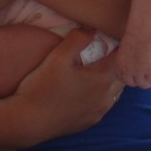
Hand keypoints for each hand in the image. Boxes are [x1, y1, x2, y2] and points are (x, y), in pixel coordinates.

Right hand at [10, 29, 123, 144]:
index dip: (120, 45)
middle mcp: (107, 97)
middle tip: (107, 49)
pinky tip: (89, 89)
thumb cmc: (42, 87)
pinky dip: (103, 93)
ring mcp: (99, 112)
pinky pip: (105, 104)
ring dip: (111, 78)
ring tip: (99, 67)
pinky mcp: (90, 122)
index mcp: (103, 78)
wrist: (28, 122)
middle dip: (118, 61)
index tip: (114, 36)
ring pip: (115, 91)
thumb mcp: (57, 57)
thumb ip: (77, 39)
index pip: (123, 57)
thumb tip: (92, 28)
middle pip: (122, 75)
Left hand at [114, 37, 150, 88]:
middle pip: (132, 83)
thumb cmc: (133, 37)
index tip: (132, 79)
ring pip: (143, 85)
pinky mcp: (150, 71)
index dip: (128, 79)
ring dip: (147, 84)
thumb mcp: (124, 50)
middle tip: (142, 80)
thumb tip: (131, 63)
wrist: (141, 34)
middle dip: (137, 82)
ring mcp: (139, 72)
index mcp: (119, 65)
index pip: (122, 78)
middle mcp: (127, 71)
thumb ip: (125, 59)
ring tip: (150, 82)